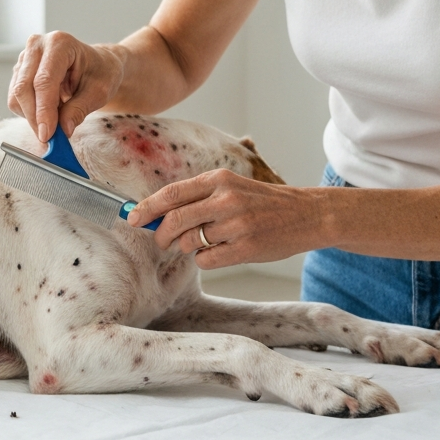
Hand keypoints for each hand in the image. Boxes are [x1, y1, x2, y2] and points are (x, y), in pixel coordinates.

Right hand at [8, 32, 125, 142]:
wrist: (97, 65)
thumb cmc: (101, 73)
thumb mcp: (99, 92)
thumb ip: (79, 110)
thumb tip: (63, 130)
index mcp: (60, 43)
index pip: (44, 81)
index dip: (43, 110)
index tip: (47, 135)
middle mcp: (37, 46)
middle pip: (24, 88)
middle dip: (35, 118)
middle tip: (49, 138)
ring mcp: (24, 58)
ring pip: (16, 96)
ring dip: (33, 116)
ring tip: (57, 119)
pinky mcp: (19, 72)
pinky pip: (16, 100)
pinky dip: (30, 112)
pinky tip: (49, 111)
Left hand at [126, 169, 322, 268]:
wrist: (306, 214)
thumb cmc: (262, 202)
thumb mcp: (230, 187)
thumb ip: (197, 197)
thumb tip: (156, 213)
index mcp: (218, 179)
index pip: (171, 194)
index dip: (147, 208)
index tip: (133, 218)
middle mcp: (226, 199)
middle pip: (174, 220)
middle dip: (160, 234)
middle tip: (160, 241)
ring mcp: (237, 224)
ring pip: (190, 242)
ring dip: (187, 247)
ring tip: (202, 242)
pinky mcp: (246, 248)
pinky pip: (207, 260)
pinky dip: (206, 260)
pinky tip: (220, 252)